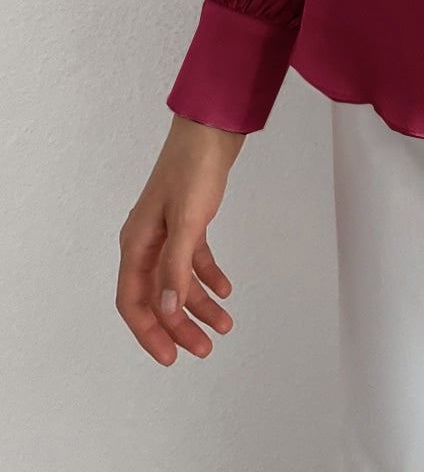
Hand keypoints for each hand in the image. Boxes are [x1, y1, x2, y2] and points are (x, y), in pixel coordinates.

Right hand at [117, 114, 244, 364]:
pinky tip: (226, 290)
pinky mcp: (188, 220)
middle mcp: (147, 241)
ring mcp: (167, 231)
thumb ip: (177, 266)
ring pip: (178, 280)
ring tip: (225, 325)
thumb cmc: (194, 167)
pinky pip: (193, 260)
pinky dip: (208, 276)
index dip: (150, 333)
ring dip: (199, 304)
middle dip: (179, 326)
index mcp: (136, 243)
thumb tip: (168, 310)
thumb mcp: (187, 220)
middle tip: (205, 349)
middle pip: (158, 296)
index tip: (171, 358)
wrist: (213, 128)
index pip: (134, 301)